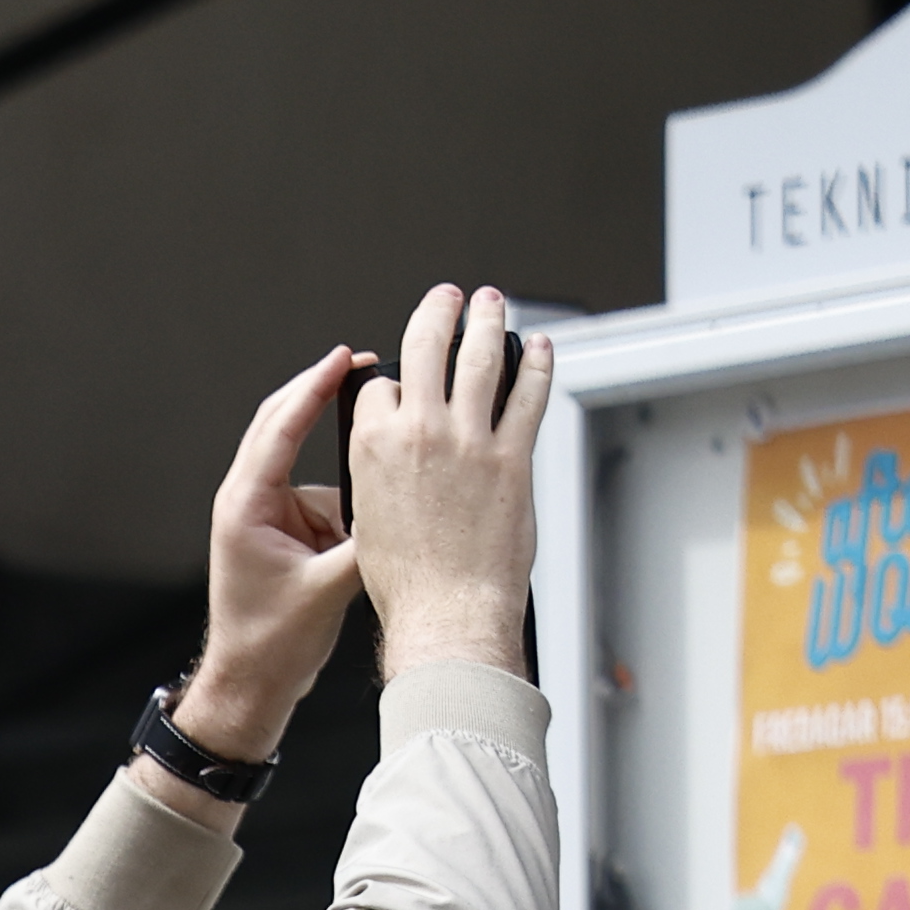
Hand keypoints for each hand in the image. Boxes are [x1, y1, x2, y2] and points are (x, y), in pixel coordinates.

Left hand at [180, 344, 369, 756]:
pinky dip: (344, 488)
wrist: (248, 684)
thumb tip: (402, 501)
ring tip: (383, 438)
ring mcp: (263, 514)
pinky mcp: (280, 529)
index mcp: (245, 507)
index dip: (314, 387)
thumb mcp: (328, 590)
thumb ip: (366, 541)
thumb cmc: (271, 645)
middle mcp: (247, 502)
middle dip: (322, 395)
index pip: (280, 428)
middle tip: (365, 366)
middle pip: (282, 425)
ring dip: (340, 451)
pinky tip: (374, 490)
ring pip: (302, 459)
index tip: (344, 356)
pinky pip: (315, 492)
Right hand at [350, 280, 554, 679]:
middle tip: (447, 297)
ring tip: (492, 302)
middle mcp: (421, 432)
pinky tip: (540, 349)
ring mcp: (470, 439)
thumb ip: (380, 474)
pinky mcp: (513, 455)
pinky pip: (529, 395)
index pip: (380, 388)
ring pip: (481, 358)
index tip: (401, 382)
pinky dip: (538, 365)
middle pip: (427, 347)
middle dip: (438, 313)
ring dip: (489, 321)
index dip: (390, 384)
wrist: (447, 611)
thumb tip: (395, 460)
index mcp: (373, 447)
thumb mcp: (368, 521)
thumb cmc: (408, 581)